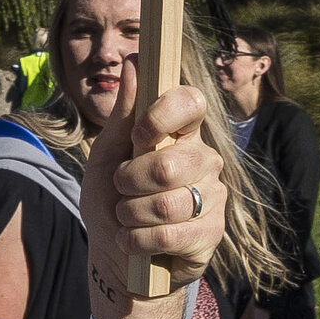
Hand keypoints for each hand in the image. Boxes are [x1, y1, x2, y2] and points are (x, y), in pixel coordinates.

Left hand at [84, 81, 227, 318]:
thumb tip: (133, 61)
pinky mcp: (212, 233)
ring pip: (169, 202)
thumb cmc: (111, 199)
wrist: (117, 257)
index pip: (191, 101)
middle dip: (129, 182)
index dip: (162, 116)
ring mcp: (213, 196)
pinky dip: (139, 241)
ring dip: (131, 215)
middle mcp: (205, 159)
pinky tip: (133, 242)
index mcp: (182, 133)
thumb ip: (123, 114)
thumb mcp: (106, 155)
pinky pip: (171, 234)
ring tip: (126, 218)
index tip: (138, 138)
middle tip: (121, 191)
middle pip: (170, 162)